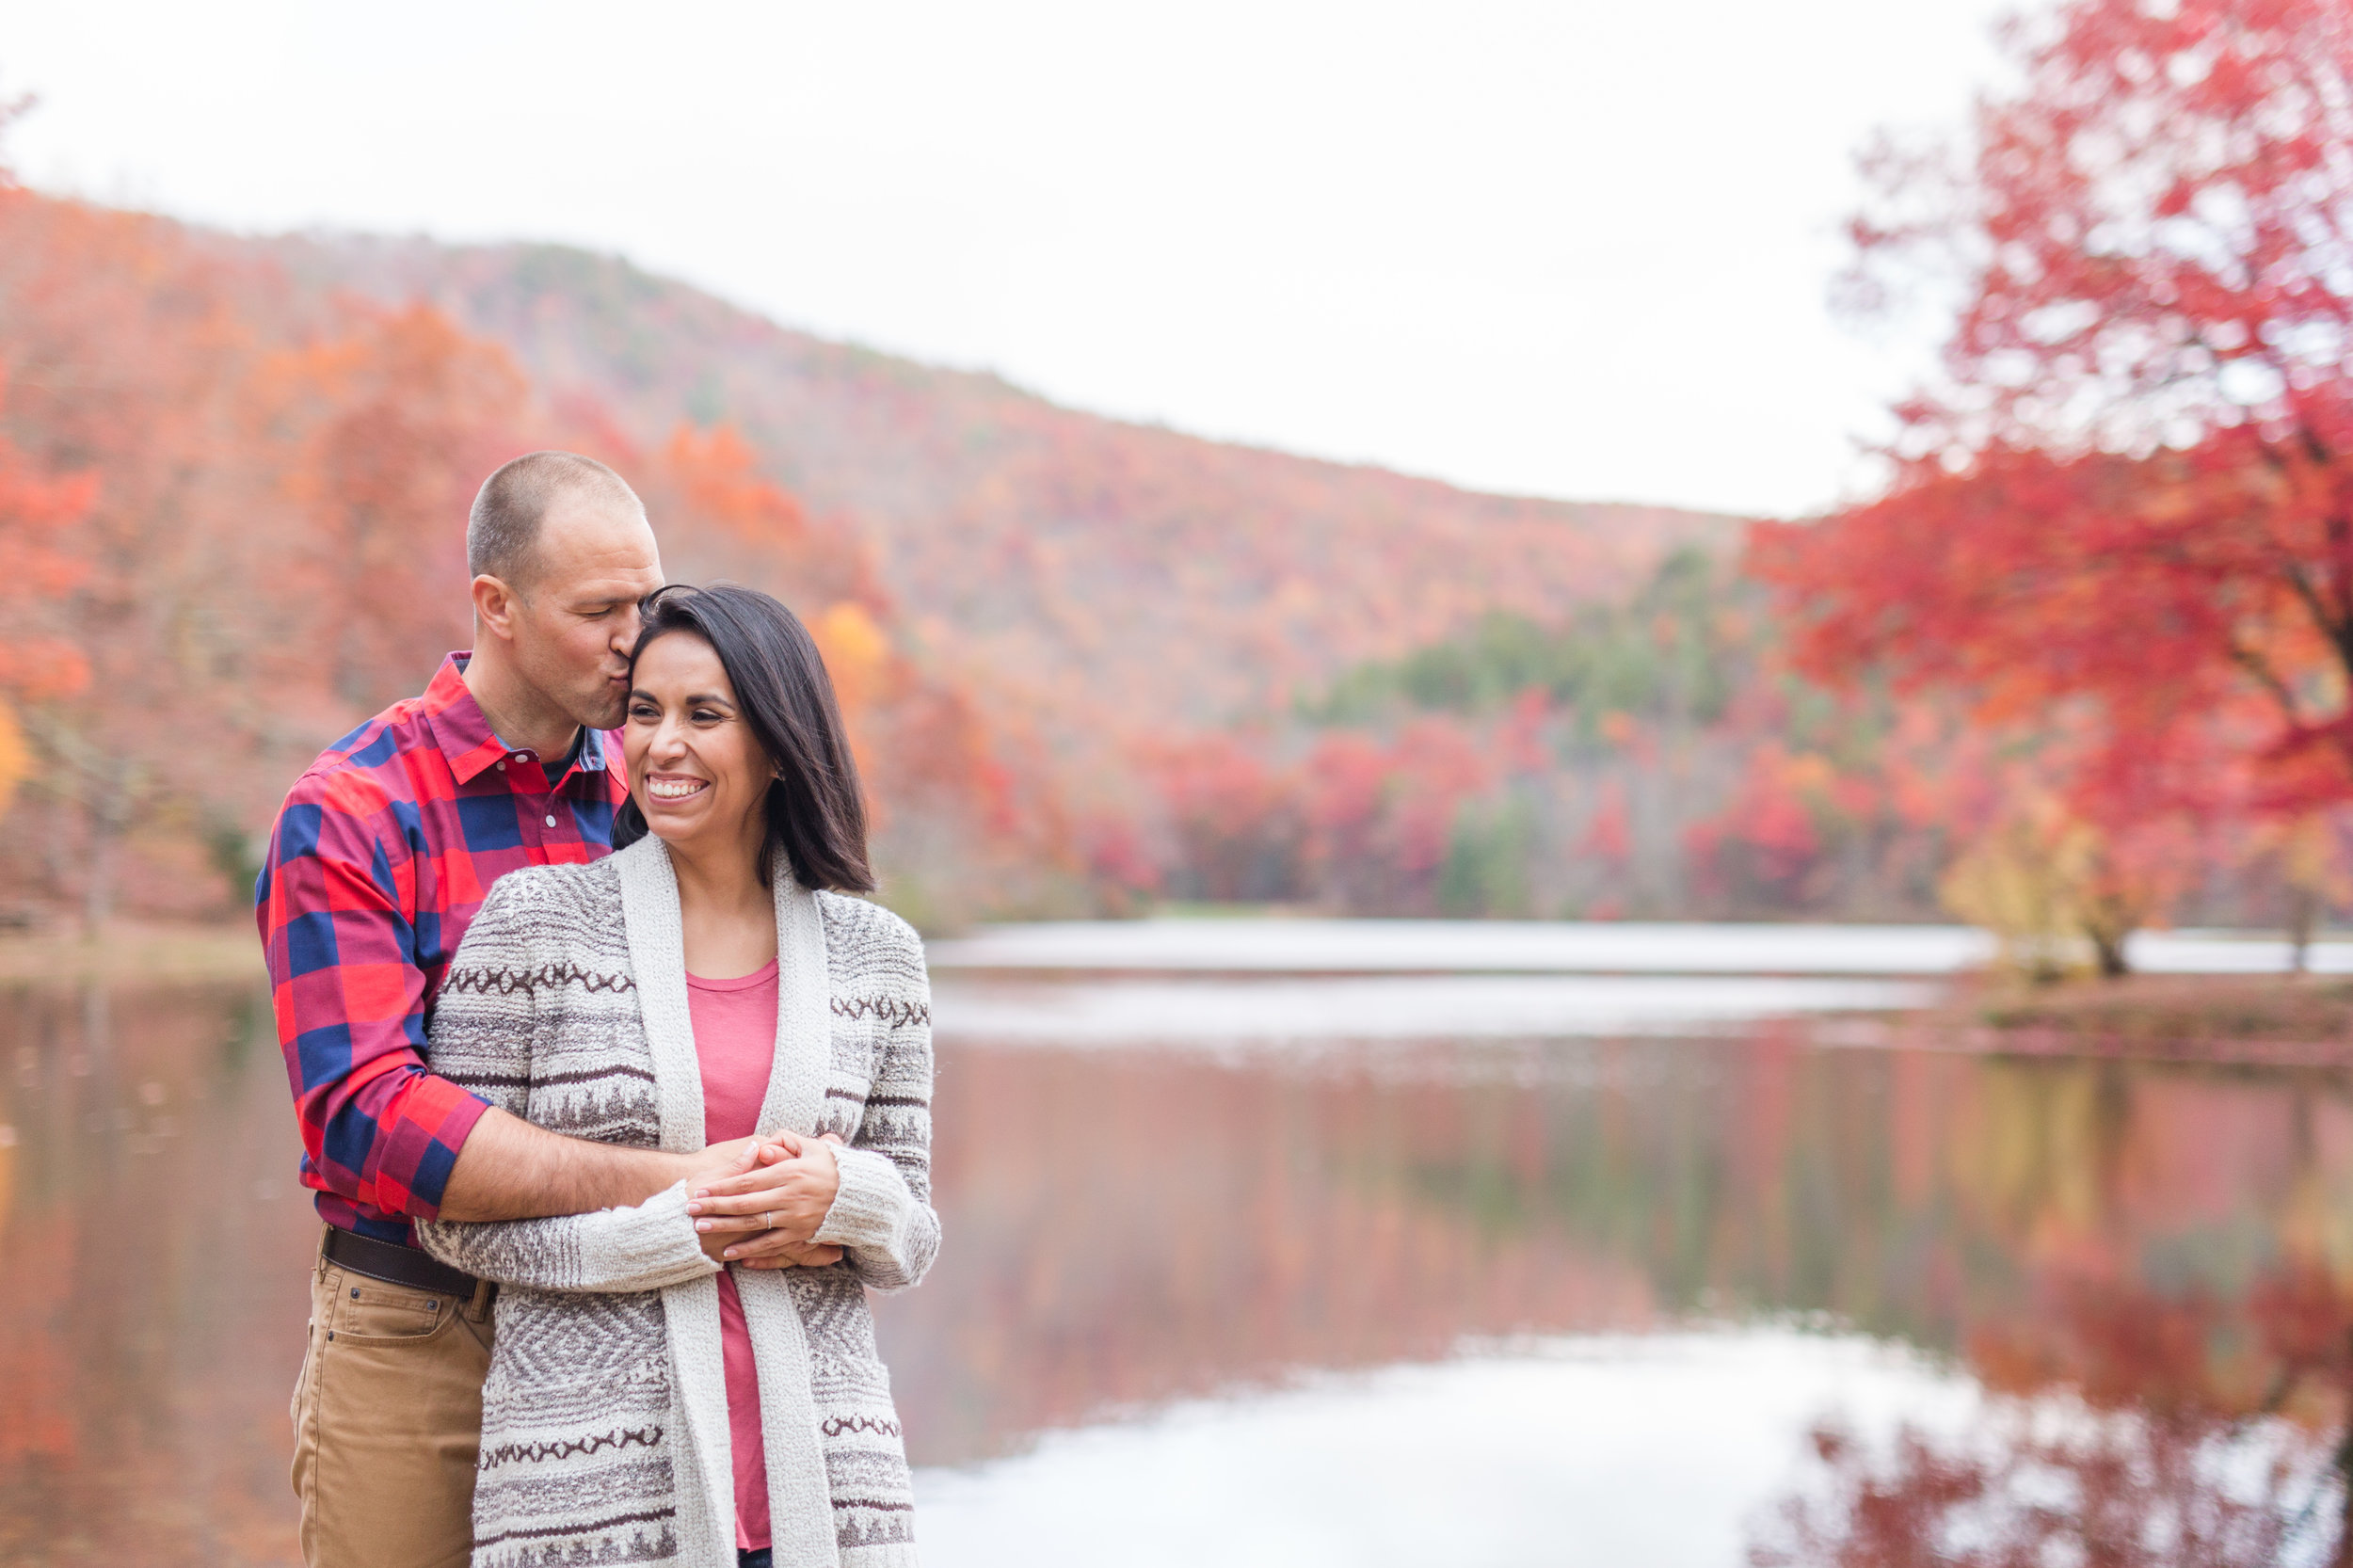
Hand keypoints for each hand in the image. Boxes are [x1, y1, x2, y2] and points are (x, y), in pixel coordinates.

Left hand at [687, 1132, 843, 1261]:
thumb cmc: (834, 1167)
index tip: (700, 1188)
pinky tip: (729, 1253)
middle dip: (714, 1206)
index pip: (748, 1181)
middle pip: (744, 1203)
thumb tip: (760, 1147)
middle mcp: (789, 1196)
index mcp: (789, 1173)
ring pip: (753, 1224)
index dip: (722, 1185)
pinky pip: (771, 1245)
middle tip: (690, 1208)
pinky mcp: (801, 1235)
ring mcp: (794, 1218)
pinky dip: (749, 1250)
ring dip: (725, 1226)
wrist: (861, 1195)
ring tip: (701, 1227)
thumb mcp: (813, 1148)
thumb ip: (786, 1142)